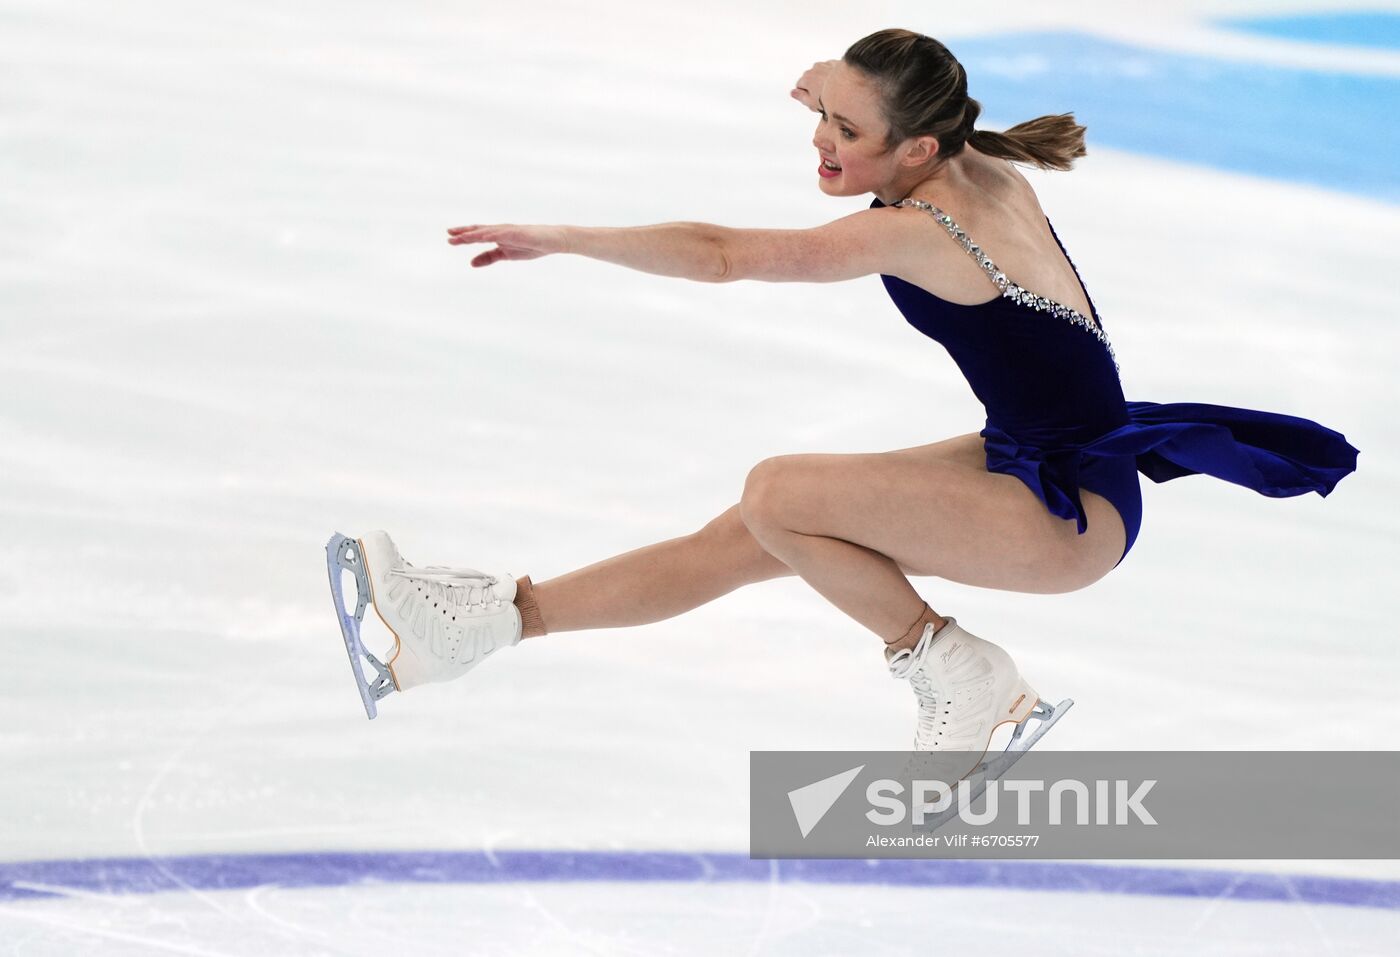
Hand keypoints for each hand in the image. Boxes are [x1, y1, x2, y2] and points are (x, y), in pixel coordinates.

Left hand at [445, 223, 568, 266]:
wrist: (552, 241)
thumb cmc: (531, 246)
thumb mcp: (506, 255)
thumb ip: (489, 257)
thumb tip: (471, 263)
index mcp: (497, 235)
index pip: (477, 233)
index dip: (463, 235)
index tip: (450, 237)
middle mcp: (500, 230)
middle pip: (478, 230)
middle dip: (463, 233)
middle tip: (449, 234)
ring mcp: (508, 231)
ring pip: (486, 231)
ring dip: (473, 234)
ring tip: (460, 237)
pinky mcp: (516, 233)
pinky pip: (501, 234)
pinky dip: (490, 235)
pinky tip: (480, 236)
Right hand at [790, 59, 839, 112]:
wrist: (849, 89)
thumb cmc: (830, 97)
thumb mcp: (811, 103)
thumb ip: (800, 97)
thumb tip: (793, 93)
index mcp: (806, 78)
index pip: (799, 85)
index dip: (805, 94)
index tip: (812, 99)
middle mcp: (814, 69)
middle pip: (810, 78)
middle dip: (814, 85)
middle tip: (823, 96)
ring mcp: (825, 64)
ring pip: (820, 72)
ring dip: (823, 79)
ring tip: (831, 90)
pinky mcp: (836, 63)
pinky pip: (831, 69)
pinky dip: (832, 74)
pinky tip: (838, 83)